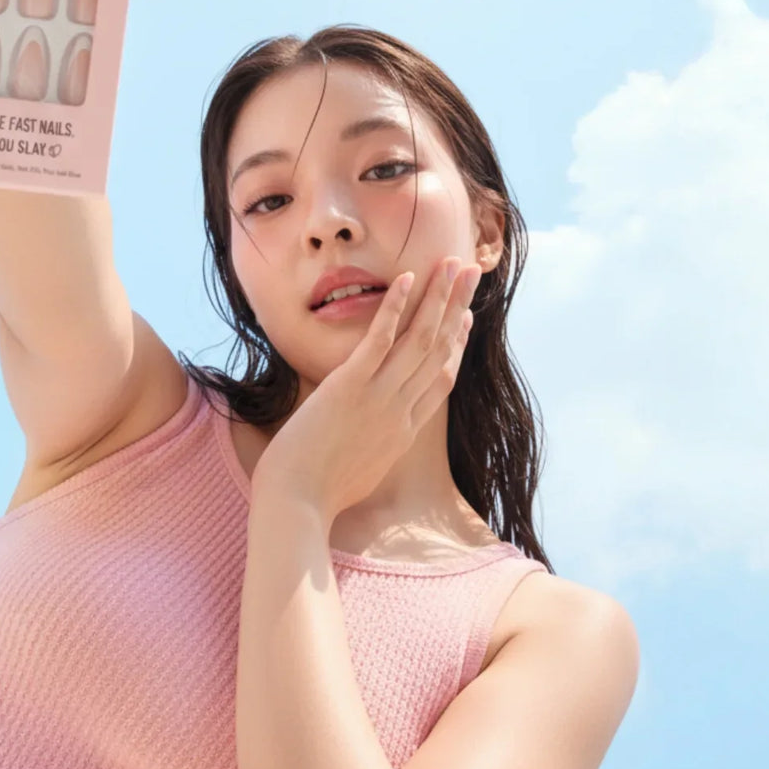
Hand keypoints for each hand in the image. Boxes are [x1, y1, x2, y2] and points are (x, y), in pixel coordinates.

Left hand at [250, 256, 482, 524]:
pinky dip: (395, 309)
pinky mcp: (351, 386)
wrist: (297, 504)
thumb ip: (375, 447)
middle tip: (471, 273)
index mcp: (404, 431)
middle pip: (439, 350)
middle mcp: (401, 410)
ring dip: (438, 297)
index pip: (440, 378)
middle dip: (457, 306)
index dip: (455, 344)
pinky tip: (406, 280)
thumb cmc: (318, 494)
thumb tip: (374, 434)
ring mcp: (379, 397)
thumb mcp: (361, 471)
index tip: (465, 318)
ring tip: (451, 263)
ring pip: (419, 339)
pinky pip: (379, 340)